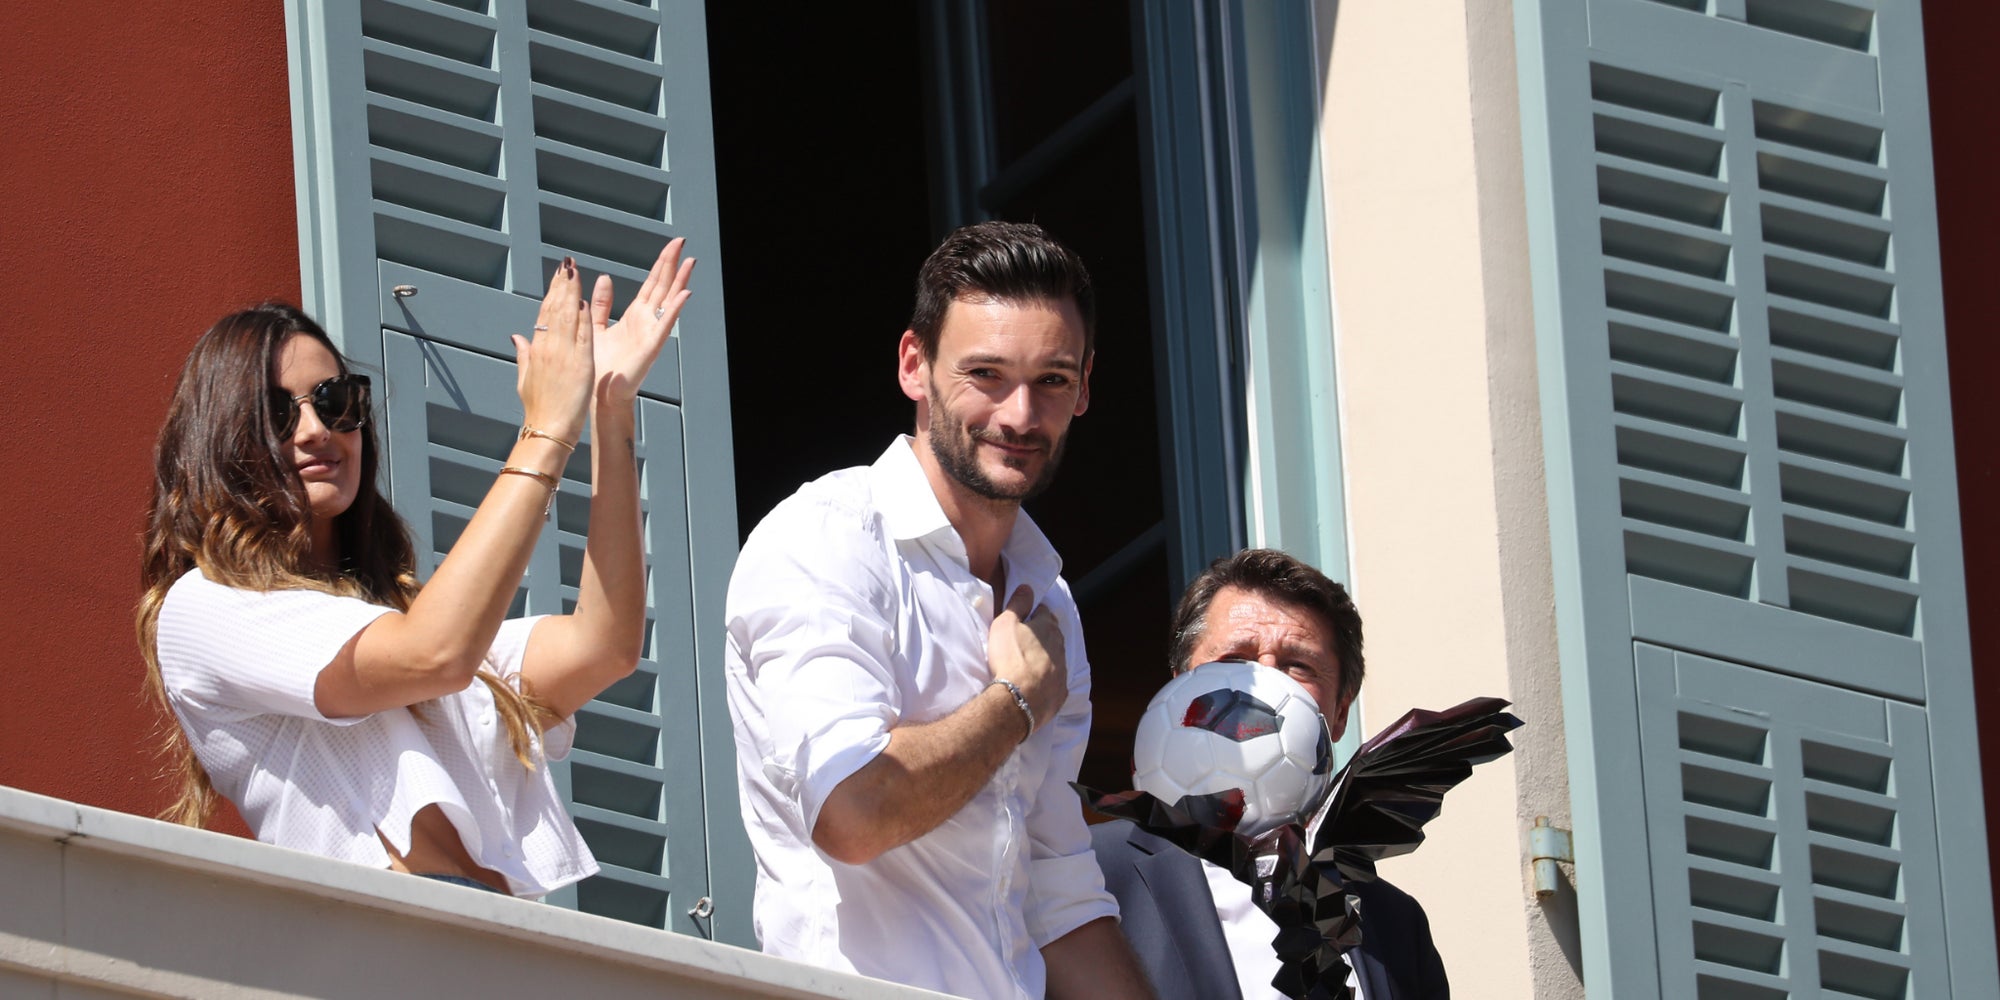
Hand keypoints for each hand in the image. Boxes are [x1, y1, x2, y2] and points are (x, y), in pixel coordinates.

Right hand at [510, 257, 593, 443]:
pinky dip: (583, 318)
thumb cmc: (539, 408)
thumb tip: (516, 336)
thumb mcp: (525, 378)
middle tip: (566, 262)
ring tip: (574, 271)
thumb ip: (523, 354)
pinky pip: (582, 336)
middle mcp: (548, 348)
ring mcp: (563, 355)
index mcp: (537, 350)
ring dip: (571, 292)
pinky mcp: (579, 364)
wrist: (547, 430)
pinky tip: (584, 300)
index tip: (557, 275)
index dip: (552, 292)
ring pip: (567, 316)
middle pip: (555, 309)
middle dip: (561, 283)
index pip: (545, 313)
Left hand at [589, 239, 694, 405]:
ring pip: (668, 301)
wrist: (601, 394)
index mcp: (635, 316)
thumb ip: (603, 303)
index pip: (652, 283)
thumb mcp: (597, 325)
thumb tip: (604, 278)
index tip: (671, 246)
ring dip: (680, 281)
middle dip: (672, 264)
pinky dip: (675, 309)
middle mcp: (646, 321)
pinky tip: (684, 295)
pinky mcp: (651, 346)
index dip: (662, 263)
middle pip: (663, 286)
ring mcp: (651, 332)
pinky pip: (665, 324)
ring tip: (690, 262)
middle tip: (682, 243)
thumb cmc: (600, 366)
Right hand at [988, 585, 1068, 728]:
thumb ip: (1018, 604)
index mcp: (1048, 628)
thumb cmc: (1010, 658)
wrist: (1018, 699)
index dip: (1033, 613)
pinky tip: (1037, 684)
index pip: (1043, 612)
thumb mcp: (1006, 623)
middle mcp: (1060, 647)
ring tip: (1030, 663)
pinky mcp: (1060, 693)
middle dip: (1042, 635)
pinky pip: (1056, 682)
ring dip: (1046, 658)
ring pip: (1056, 658)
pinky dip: (1048, 681)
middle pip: (1053, 635)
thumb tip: (1027, 587)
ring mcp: (1062, 671)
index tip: (1024, 618)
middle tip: (1026, 639)